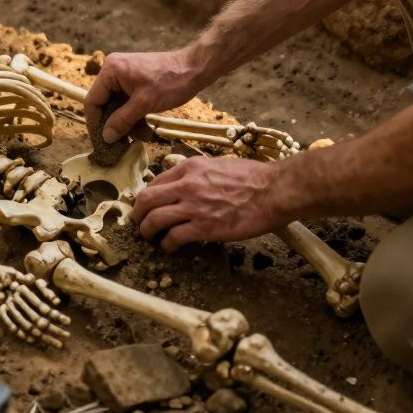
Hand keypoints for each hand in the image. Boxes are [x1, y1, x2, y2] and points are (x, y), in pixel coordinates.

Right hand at [84, 50, 204, 142]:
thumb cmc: (171, 82)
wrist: (195, 69)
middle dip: (117, 125)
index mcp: (111, 71)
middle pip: (106, 105)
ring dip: (129, 124)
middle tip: (124, 144)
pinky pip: (129, 103)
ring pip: (119, 107)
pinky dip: (136, 117)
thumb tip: (106, 137)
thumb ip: (122, 120)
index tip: (103, 142)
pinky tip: (147, 130)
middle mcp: (114, 72)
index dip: (97, 124)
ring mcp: (125, 77)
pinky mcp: (136, 83)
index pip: (93, 101)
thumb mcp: (144, 104)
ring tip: (144, 137)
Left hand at [132, 156, 285, 252]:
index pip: (155, 182)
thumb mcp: (218, 164)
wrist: (274, 191)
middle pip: (146, 200)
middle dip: (138, 214)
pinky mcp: (204, 227)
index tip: (146, 206)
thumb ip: (198, 173)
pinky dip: (167, 244)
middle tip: (139, 223)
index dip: (146, 197)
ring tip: (151, 237)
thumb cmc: (253, 177)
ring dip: (148, 231)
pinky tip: (170, 247)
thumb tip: (186, 183)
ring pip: (154, 220)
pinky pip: (174, 238)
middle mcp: (187, 185)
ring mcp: (194, 207)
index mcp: (191, 167)